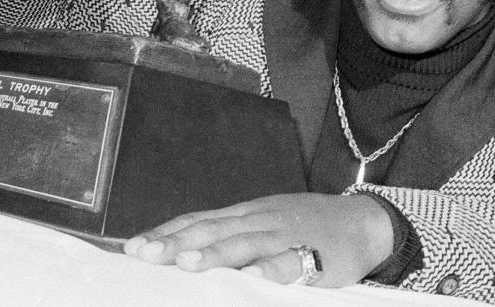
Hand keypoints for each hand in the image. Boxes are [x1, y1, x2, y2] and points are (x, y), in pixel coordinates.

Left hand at [123, 193, 393, 286]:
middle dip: (175, 242)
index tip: (133, 246)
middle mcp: (258, 219)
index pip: (197, 221)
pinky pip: (291, 262)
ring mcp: (285, 234)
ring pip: (245, 242)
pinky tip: (253, 280)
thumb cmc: (305, 227)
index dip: (165, 232)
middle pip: (211, 229)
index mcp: (244, 214)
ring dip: (216, 254)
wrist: (362, 222)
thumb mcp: (263, 224)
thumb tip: (184, 253)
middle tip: (144, 253)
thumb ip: (230, 237)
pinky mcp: (314, 254)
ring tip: (187, 264)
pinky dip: (271, 269)